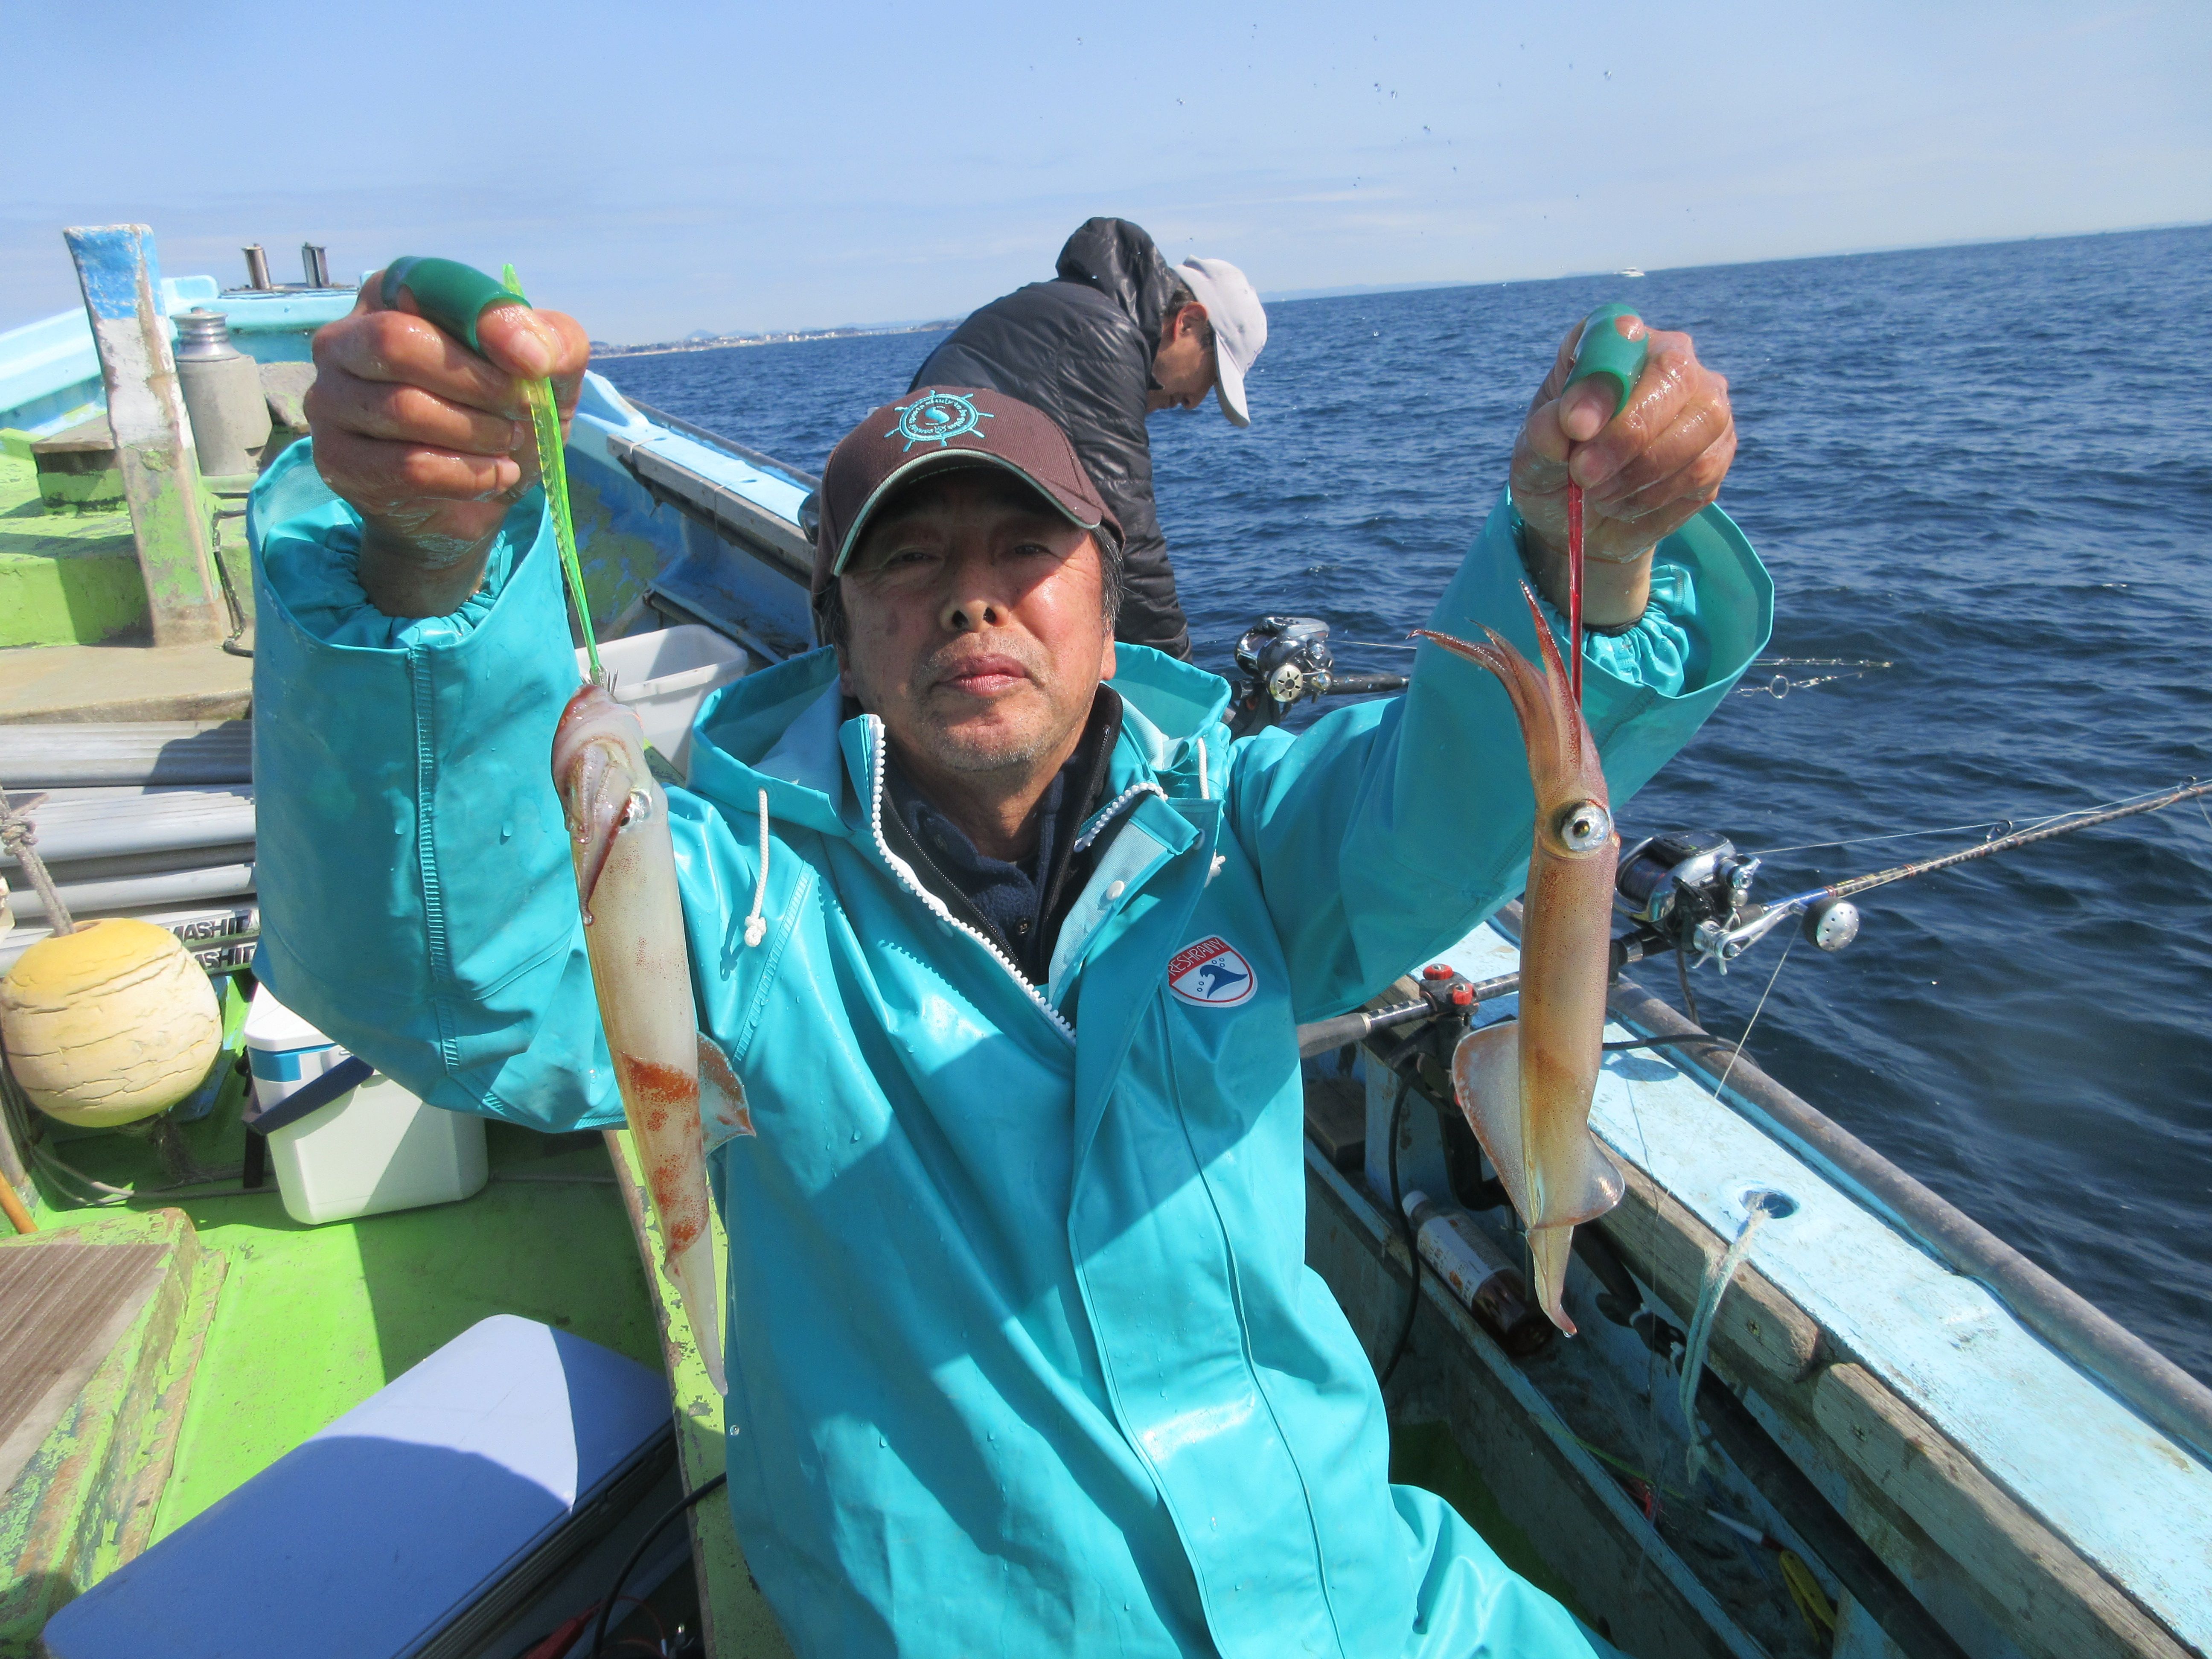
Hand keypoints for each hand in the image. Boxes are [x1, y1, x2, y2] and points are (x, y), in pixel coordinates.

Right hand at [304, 270, 590, 615]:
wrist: (481, 493)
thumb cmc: (502, 412)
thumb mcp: (547, 371)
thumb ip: (552, 341)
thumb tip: (529, 352)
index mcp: (391, 295)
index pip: (427, 283)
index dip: (485, 321)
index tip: (534, 365)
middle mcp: (344, 340)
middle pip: (396, 343)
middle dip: (478, 384)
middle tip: (521, 411)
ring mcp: (330, 400)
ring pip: (402, 409)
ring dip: (476, 434)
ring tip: (507, 443)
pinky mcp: (337, 460)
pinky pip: (405, 466)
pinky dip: (466, 475)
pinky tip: (493, 475)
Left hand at [1508, 315, 1734, 624]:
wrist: (1582, 517)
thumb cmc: (1556, 467)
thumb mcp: (1533, 454)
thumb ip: (1545, 432)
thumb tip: (1569, 422)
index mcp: (1616, 342)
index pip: (1621, 335)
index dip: (1602, 379)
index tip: (1575, 426)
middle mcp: (1671, 357)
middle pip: (1674, 375)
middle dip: (1627, 434)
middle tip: (1583, 474)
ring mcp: (1705, 400)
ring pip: (1697, 426)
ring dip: (1639, 473)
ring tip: (1598, 493)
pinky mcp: (1719, 447)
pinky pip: (1702, 469)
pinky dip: (1655, 496)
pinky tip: (1625, 502)